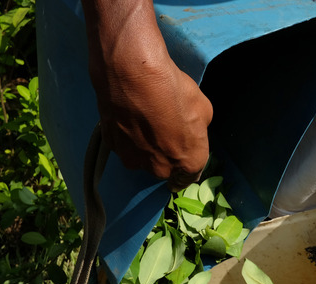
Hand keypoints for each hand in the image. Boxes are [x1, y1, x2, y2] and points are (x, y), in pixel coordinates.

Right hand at [83, 0, 212, 191]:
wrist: (132, 74)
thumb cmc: (173, 90)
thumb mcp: (203, 109)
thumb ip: (197, 130)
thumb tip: (188, 132)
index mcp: (188, 162)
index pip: (189, 177)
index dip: (186, 168)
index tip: (183, 162)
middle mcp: (160, 168)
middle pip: (165, 169)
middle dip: (166, 156)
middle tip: (164, 132)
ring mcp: (133, 159)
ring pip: (142, 160)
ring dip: (144, 148)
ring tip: (144, 123)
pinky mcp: (112, 146)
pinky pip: (124, 147)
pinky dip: (126, 137)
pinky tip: (128, 118)